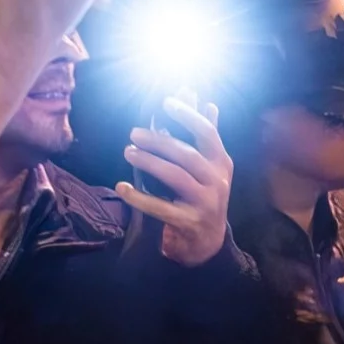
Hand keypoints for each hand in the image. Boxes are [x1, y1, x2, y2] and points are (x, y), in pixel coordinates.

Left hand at [119, 96, 234, 265]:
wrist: (209, 241)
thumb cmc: (206, 196)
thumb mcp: (212, 167)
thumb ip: (208, 137)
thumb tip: (208, 103)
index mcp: (221, 163)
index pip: (207, 133)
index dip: (188, 115)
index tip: (166, 102)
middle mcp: (217, 182)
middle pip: (187, 155)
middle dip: (159, 141)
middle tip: (134, 133)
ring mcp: (205, 203)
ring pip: (176, 177)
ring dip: (149, 162)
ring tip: (128, 152)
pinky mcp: (189, 223)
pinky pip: (161, 208)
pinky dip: (139, 198)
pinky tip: (121, 187)